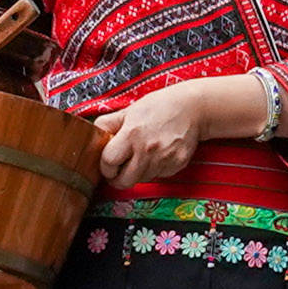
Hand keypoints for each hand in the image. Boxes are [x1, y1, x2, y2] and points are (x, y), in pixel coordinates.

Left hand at [95, 83, 219, 187]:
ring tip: (142, 157)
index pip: (109, 162)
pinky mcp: (177, 164)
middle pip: (124, 181)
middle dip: (118, 179)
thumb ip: (108, 124)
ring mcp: (164, 159)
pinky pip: (159, 175)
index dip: (105, 166)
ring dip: (138, 173)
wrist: (194, 108)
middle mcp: (147, 149)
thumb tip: (93, 136)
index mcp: (132, 134)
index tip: (108, 165)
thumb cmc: (160, 106)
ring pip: (142, 179)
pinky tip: (158, 154)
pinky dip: (155, 169)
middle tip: (118, 172)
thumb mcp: (130, 110)